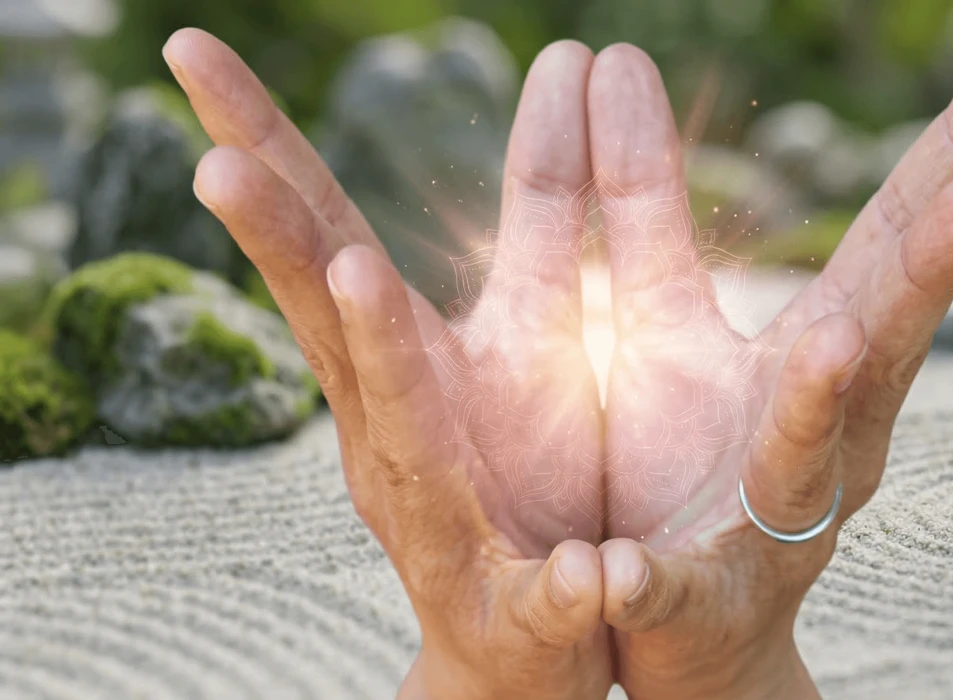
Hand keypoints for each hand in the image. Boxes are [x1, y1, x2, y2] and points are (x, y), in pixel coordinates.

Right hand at [165, 30, 612, 698]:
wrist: (520, 647)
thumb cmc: (521, 480)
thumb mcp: (539, 336)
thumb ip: (545, 223)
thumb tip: (562, 70)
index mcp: (408, 370)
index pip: (330, 242)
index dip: (268, 152)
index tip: (192, 50)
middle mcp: (399, 441)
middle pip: (331, 335)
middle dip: (281, 247)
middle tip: (218, 163)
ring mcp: (451, 532)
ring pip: (413, 453)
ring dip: (387, 371)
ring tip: (355, 276)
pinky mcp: (525, 615)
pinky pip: (545, 600)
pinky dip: (562, 585)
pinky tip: (588, 571)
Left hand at [588, 39, 952, 697]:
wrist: (681, 629)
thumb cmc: (682, 462)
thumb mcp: (658, 323)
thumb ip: (645, 208)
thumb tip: (620, 66)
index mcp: (817, 359)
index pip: (890, 239)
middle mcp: (823, 435)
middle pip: (886, 338)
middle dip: (934, 267)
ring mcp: (768, 524)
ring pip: (804, 460)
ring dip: (820, 404)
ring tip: (832, 341)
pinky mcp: (693, 601)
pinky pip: (672, 588)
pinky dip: (652, 578)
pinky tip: (627, 568)